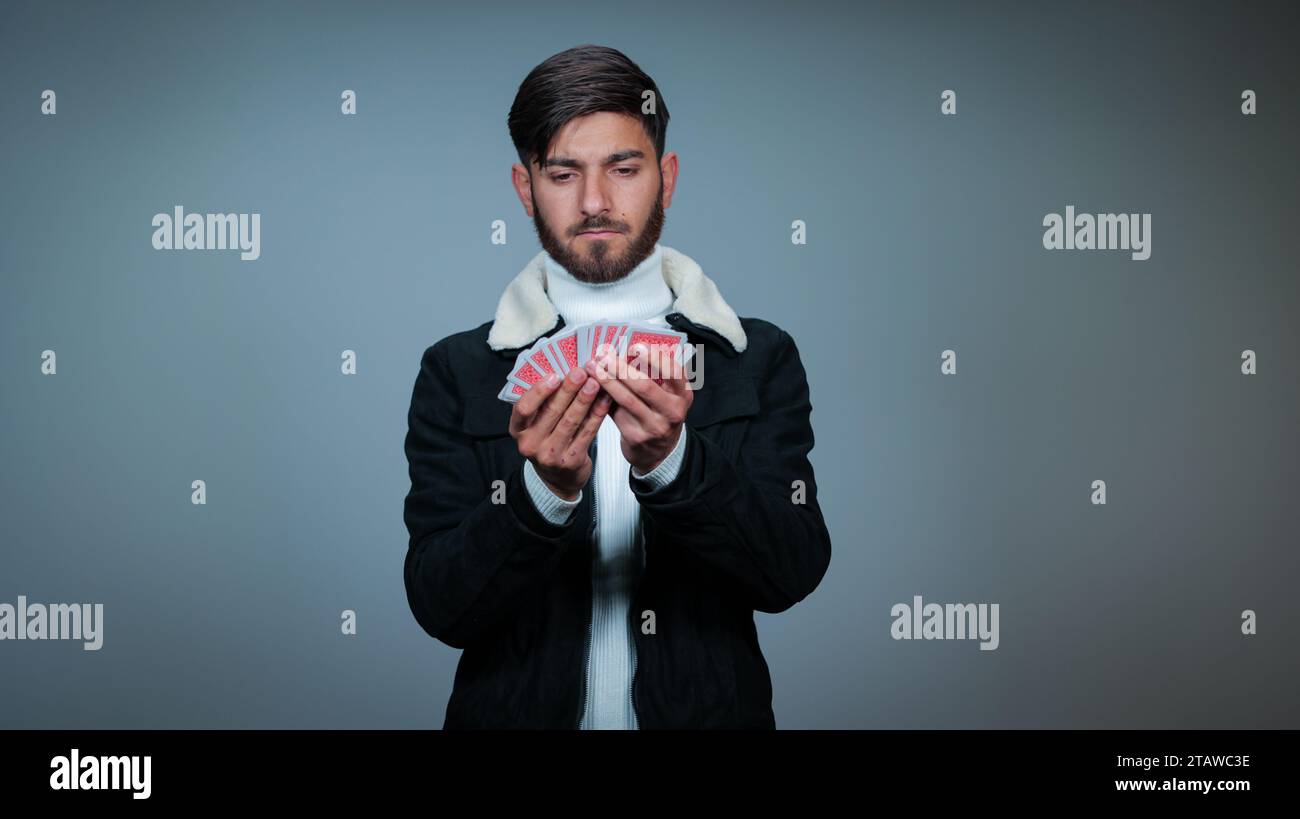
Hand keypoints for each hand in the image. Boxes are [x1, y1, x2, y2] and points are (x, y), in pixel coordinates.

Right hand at [509, 366, 611, 499]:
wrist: (558, 478)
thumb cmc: (547, 441)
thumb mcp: (535, 425)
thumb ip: (543, 403)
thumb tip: (563, 370)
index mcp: (518, 430)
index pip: (523, 409)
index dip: (538, 392)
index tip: (554, 375)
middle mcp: (531, 444)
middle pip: (551, 412)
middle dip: (568, 390)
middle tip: (581, 372)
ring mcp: (551, 455)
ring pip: (570, 422)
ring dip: (584, 400)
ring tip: (595, 382)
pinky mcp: (571, 461)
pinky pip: (586, 433)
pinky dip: (597, 415)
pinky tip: (605, 401)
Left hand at [585, 342, 692, 474]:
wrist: (659, 451)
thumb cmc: (660, 414)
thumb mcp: (668, 395)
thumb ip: (653, 375)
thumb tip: (623, 351)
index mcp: (683, 395)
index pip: (673, 372)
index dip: (654, 358)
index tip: (635, 346)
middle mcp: (673, 411)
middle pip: (645, 386)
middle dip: (621, 368)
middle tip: (604, 356)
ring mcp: (655, 426)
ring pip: (627, 399)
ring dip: (607, 381)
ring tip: (593, 367)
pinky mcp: (636, 437)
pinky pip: (616, 413)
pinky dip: (602, 397)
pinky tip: (592, 386)